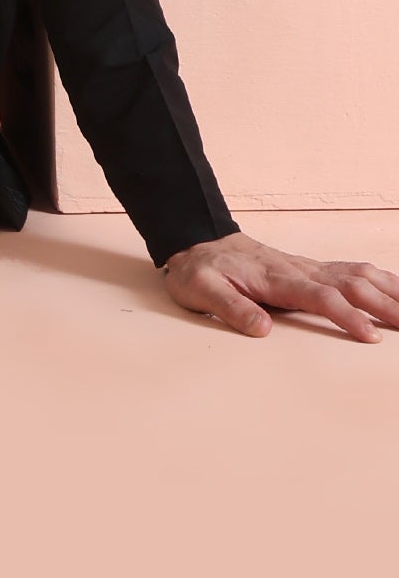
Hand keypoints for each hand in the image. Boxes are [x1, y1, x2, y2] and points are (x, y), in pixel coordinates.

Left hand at [162, 231, 398, 340]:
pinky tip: (396, 290)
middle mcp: (298, 269)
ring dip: (390, 290)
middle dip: (385, 305)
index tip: (371, 336)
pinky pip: (353, 270)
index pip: (320, 296)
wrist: (198, 241)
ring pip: (358, 273)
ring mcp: (308, 266)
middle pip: (350, 283)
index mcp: (275, 278)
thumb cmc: (201, 270)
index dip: (347, 316)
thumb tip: (262, 329)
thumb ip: (230, 308)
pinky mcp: (311, 268)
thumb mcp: (201, 290)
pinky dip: (380, 279)